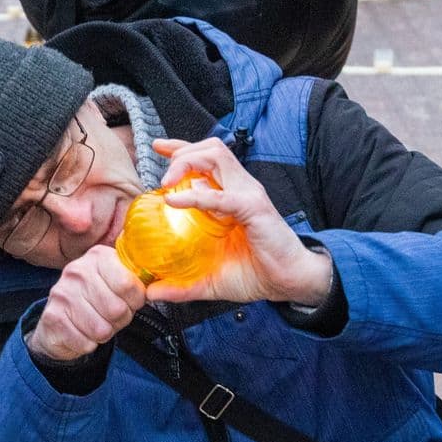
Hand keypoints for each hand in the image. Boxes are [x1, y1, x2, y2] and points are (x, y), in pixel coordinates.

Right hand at [26, 245, 146, 361]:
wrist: (59, 322)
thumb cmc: (96, 301)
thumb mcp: (117, 283)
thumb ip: (138, 281)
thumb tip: (161, 289)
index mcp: (98, 256)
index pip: (128, 283)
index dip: (135, 299)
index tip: (131, 300)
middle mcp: (76, 271)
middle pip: (116, 309)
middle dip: (121, 319)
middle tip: (113, 316)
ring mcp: (61, 294)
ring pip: (101, 329)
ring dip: (105, 333)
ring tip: (97, 323)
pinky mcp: (52, 318)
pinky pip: (86, 343)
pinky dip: (89, 344)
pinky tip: (82, 332)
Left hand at [146, 138, 332, 306]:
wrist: (289, 282)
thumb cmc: (256, 273)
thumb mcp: (209, 280)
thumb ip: (180, 285)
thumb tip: (152, 293)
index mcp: (229, 196)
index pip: (205, 158)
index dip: (180, 149)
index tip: (157, 147)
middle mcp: (239, 188)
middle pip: (209, 149)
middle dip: (181, 153)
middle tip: (162, 177)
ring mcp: (247, 194)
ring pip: (217, 156)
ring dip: (187, 163)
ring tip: (167, 184)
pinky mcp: (254, 208)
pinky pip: (221, 195)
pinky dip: (196, 195)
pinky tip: (175, 201)